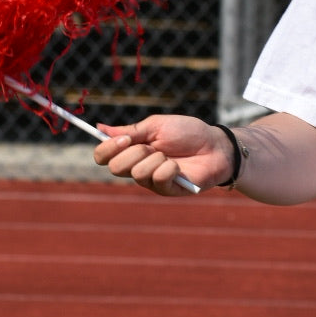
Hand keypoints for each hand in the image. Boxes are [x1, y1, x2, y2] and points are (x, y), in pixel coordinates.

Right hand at [93, 115, 233, 195]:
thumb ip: (130, 130)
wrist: (215, 145)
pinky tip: (178, 166)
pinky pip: (157, 180)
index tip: (124, 139)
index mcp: (131, 150)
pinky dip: (168, 169)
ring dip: (155, 159)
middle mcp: (137, 167)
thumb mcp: (157, 125)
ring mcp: (151, 181)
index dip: (108, 149)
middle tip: (153, 146)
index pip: (103, 156)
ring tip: (170, 156)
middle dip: (134, 153)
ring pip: (137, 173)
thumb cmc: (188, 133)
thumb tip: (100, 127)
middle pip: (115, 168)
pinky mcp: (166, 190)